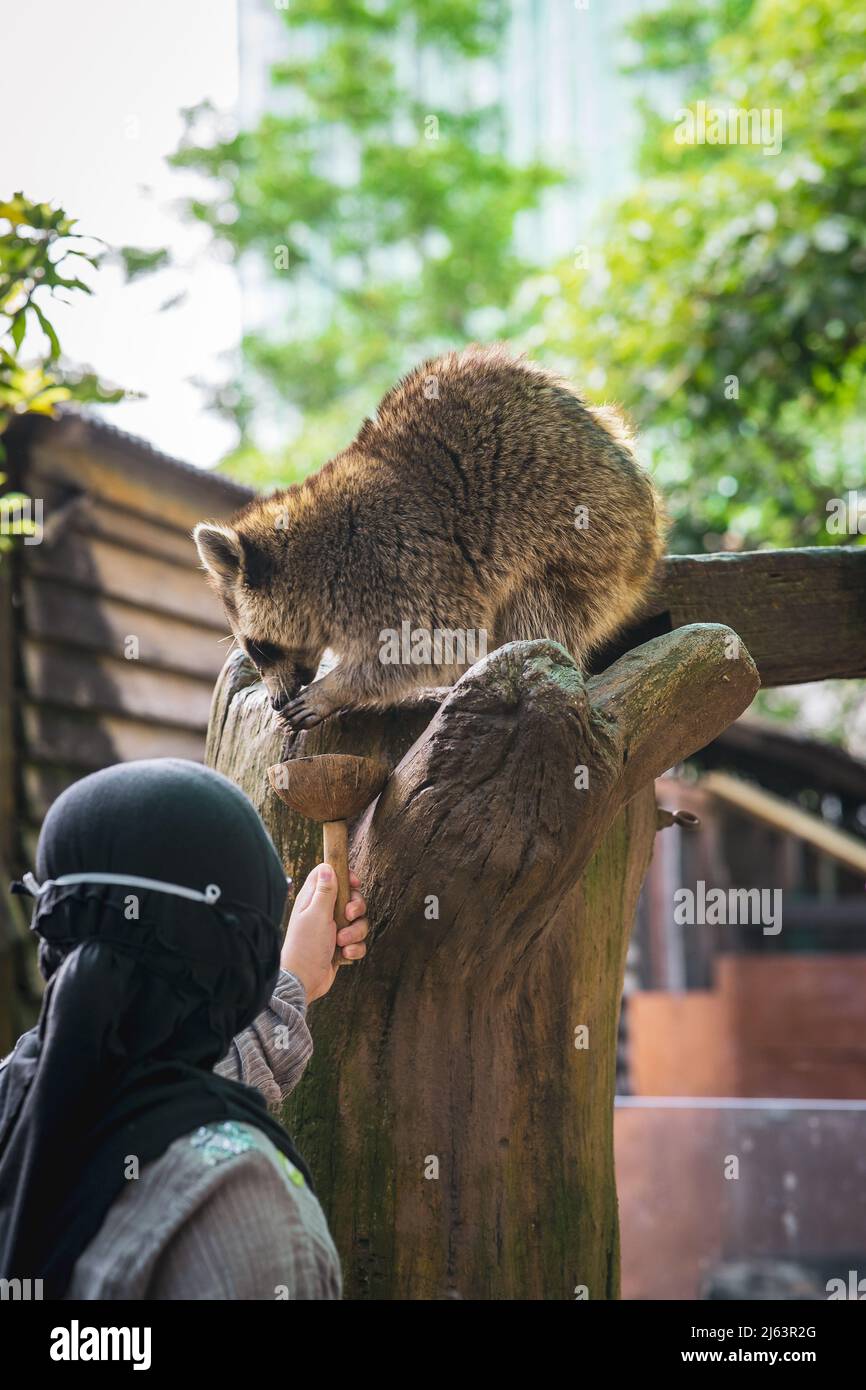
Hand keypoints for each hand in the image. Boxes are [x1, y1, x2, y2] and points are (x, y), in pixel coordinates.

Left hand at [280, 865, 368, 1002]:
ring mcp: (333, 929)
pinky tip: (344, 955)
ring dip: (355, 932)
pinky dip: (354, 948)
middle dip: (356, 907)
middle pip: (352, 898)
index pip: (331, 875)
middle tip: (349, 915)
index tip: (353, 884)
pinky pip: (358, 941)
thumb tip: (328, 866)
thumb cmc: (305, 946)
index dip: (344, 876)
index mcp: (314, 899)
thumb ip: (325, 890)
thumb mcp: (317, 914)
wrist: (303, 981)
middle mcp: (324, 912)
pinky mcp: (341, 946)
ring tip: (341, 943)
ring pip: (359, 921)